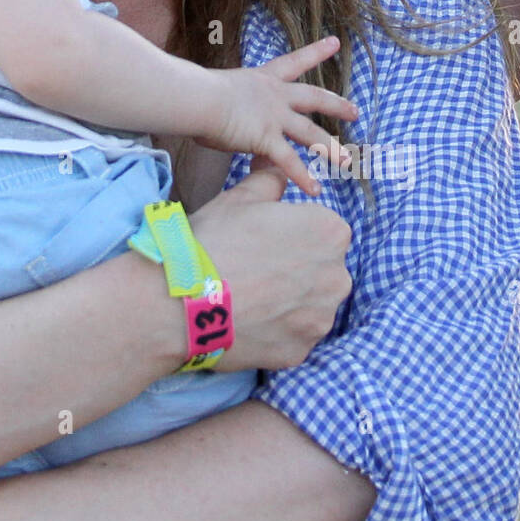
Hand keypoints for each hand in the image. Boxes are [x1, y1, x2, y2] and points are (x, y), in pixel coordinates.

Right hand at [188, 165, 352, 371]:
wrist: (181, 299)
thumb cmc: (214, 240)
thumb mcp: (241, 198)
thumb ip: (271, 180)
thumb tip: (278, 169)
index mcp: (330, 232)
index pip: (325, 230)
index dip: (294, 233)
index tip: (267, 239)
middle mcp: (338, 276)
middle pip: (324, 269)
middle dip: (299, 268)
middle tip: (257, 269)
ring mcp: (321, 318)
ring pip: (312, 304)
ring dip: (291, 301)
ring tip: (250, 298)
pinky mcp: (302, 351)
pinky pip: (295, 335)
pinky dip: (277, 329)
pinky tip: (248, 320)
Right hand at [194, 36, 357, 195]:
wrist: (197, 99)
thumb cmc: (197, 91)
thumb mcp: (219, 88)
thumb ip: (227, 100)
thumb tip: (216, 109)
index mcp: (262, 78)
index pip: (295, 61)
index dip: (316, 52)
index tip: (335, 43)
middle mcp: (274, 96)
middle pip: (314, 98)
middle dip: (336, 105)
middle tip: (355, 112)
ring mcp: (274, 117)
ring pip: (311, 133)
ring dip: (330, 148)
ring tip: (346, 161)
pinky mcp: (267, 139)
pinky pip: (289, 162)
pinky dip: (302, 177)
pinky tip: (315, 190)